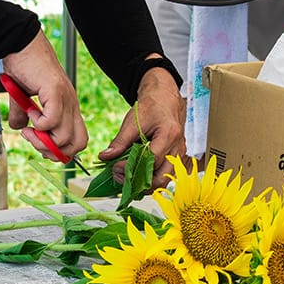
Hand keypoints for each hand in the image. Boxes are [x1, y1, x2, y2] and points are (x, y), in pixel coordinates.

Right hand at [0, 31, 88, 161]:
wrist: (20, 43)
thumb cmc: (23, 66)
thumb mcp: (22, 97)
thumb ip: (23, 114)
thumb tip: (18, 128)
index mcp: (68, 106)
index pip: (78, 140)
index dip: (61, 150)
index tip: (39, 143)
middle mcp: (71, 104)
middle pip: (78, 144)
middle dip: (55, 152)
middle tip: (34, 140)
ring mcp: (66, 98)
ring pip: (64, 137)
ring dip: (42, 139)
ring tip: (29, 127)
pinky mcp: (55, 91)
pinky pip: (52, 121)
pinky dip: (39, 124)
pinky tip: (30, 112)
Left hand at [100, 66, 185, 186]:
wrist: (164, 99)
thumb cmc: (151, 107)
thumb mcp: (132, 121)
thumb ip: (120, 141)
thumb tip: (105, 156)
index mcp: (169, 135)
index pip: (151, 160)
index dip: (132, 168)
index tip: (115, 167)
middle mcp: (177, 148)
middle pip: (160, 178)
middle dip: (138, 183)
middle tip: (120, 177)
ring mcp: (178, 155)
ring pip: (163, 180)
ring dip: (143, 184)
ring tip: (125, 176)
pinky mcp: (175, 158)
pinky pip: (163, 175)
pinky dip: (149, 179)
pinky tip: (135, 174)